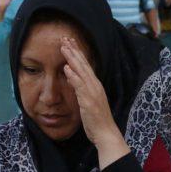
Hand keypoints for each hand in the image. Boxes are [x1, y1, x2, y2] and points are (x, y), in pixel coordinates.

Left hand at [60, 36, 124, 158]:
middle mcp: (95, 85)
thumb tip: (71, 78)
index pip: (85, 65)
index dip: (77, 53)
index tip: (70, 43)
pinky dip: (73, 75)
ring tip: (64, 47)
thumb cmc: (97, 120)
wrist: (106, 133)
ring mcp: (93, 92)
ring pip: (82, 71)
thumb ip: (80, 89)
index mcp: (95, 85)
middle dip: (74, 50)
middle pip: (84, 64)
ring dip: (72, 58)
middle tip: (65, 38)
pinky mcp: (89, 100)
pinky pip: (80, 85)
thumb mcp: (88, 102)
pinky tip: (67, 67)